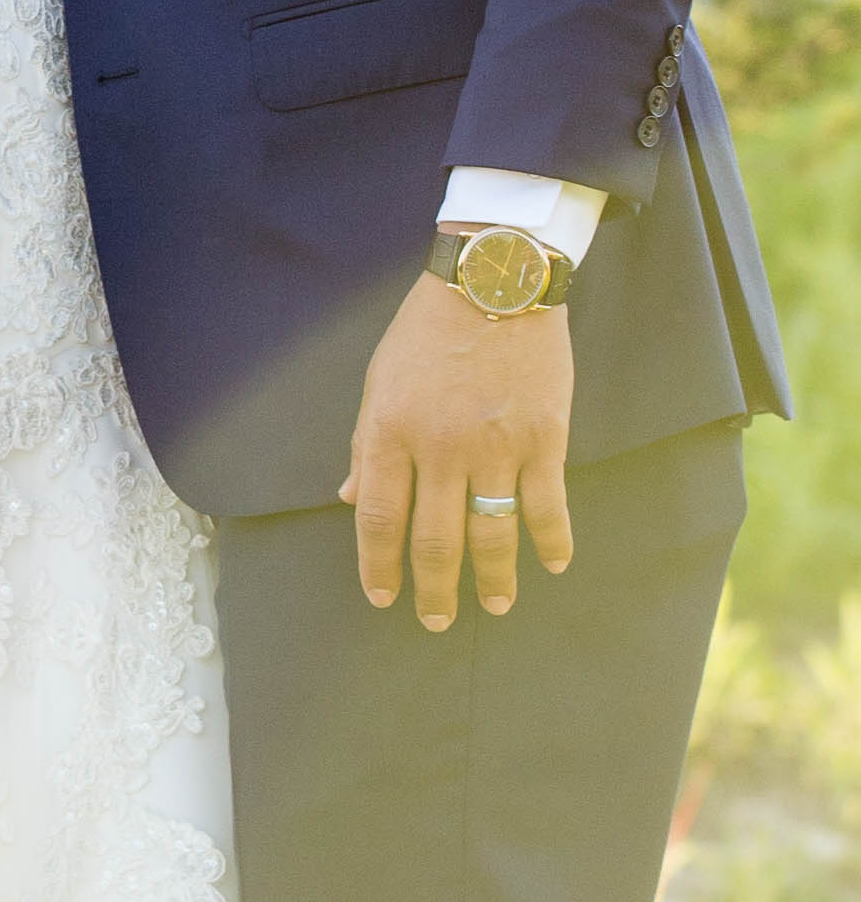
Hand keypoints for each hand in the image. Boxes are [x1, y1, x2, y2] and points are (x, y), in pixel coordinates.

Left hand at [341, 277, 574, 627]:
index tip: (383, 597)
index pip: (377, 518)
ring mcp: (495, 446)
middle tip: (436, 620)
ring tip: (494, 605)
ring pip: (492, 533)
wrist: (494, 281)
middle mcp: (439, 447)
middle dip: (434, 589)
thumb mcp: (378, 381)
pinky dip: (552, 540)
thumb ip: (365, 444)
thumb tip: (347, 500)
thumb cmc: (426, 331)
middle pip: (434, 540)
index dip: (378, 565)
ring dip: (493, 577)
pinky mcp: (545, 438)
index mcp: (390, 432)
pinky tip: (554, 564)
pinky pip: (547, 504)